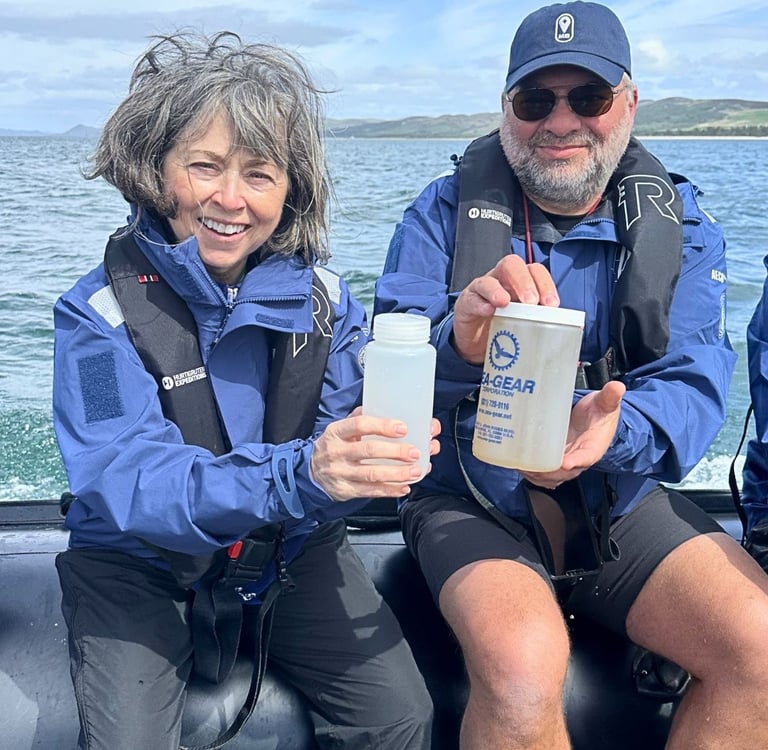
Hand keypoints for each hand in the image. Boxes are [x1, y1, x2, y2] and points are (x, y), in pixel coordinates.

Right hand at [310, 408, 440, 500]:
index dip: (382, 426)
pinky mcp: (345, 491)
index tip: (402, 428)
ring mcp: (340, 473)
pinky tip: (404, 487)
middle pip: (368, 450)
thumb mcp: (340, 430)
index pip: (359, 425)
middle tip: (415, 452)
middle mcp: (336, 452)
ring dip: (397, 473)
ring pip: (372, 474)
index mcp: (336, 432)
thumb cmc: (333, 447)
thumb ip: (360, 420)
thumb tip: (392, 412)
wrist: (311, 473)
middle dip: (396, 452)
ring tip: (416, 471)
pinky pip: (370, 491)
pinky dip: (389, 490)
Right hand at [452, 255, 558, 363]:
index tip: (552, 305)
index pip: (534, 271)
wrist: (476, 343)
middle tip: (531, 302)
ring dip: (498, 290)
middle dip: (524, 281)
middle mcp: (500, 280)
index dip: (545, 283)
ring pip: (488, 279)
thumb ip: (539, 319)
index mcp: (520, 283)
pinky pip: (472, 299)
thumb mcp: (525, 322)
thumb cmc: (504, 328)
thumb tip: (564, 328)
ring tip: (505, 303)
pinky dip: (480, 304)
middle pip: (511, 265)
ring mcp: (481, 291)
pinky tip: (487, 311)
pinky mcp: (466, 304)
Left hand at [520, 381, 625, 488]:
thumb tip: (616, 386)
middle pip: (563, 472)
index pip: (586, 457)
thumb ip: (609, 397)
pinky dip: (533, 475)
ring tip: (522, 467)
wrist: (596, 421)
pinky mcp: (556, 461)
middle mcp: (579, 458)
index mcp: (593, 447)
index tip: (564, 462)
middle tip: (531, 465)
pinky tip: (521, 467)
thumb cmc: (599, 414)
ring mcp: (566, 461)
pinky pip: (545, 474)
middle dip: (547, 472)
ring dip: (537, 475)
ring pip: (552, 476)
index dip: (575, 461)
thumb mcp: (605, 404)